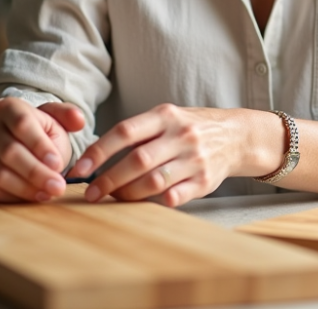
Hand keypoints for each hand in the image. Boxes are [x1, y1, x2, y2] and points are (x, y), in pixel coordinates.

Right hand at [0, 98, 85, 202]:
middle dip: (37, 173)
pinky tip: (32, 197)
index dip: (40, 146)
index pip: (22, 125)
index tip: (58, 164)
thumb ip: (68, 116)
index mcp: (7, 107)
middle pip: (10, 152)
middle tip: (58, 187)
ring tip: (48, 194)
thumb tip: (79, 120)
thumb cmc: (38, 130)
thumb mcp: (55, 118)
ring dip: (26, 188)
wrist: (14, 139)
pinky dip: (12, 197)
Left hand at [69, 105, 275, 206]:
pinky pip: (177, 196)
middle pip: (137, 160)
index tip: (80, 169)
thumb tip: (96, 154)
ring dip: (128, 194)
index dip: (99, 152)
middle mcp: (181, 135)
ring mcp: (195, 158)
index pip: (125, 132)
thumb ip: (137, 132)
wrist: (237, 135)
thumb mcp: (166, 117)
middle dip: (109, 180)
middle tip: (91, 193)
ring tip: (114, 198)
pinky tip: (146, 203)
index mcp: (166, 116)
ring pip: (154, 181)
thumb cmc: (191, 127)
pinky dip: (158, 201)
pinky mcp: (205, 181)